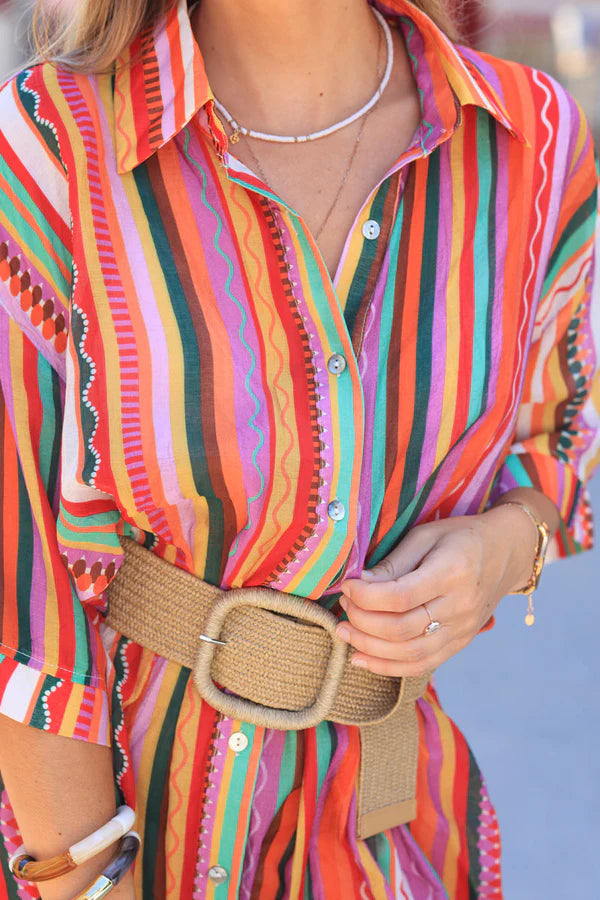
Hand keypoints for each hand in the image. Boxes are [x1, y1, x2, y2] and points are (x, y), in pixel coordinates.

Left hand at [336, 505, 540, 676]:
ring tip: (344, 633)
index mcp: (453, 572)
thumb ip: (393, 562)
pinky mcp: (460, 644)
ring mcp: (463, 630)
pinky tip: (362, 659)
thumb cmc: (461, 537)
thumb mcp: (426, 536)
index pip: (400, 596)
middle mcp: (461, 607)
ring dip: (369, 648)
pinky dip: (388, 667)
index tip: (347, 586)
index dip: (366, 596)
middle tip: (343, 607)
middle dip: (362, 622)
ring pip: (410, 654)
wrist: (507, 553)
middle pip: (402, 629)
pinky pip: (422, 665)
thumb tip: (358, 585)